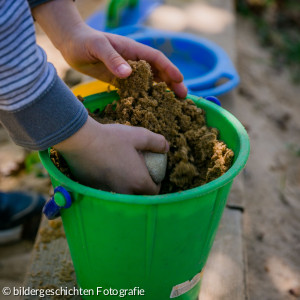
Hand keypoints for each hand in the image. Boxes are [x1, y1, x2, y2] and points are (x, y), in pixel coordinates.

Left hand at [32, 0, 186, 97]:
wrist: (70, 44)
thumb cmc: (84, 41)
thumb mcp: (97, 47)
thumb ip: (112, 59)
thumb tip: (128, 74)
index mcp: (132, 50)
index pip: (156, 59)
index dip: (169, 69)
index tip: (180, 80)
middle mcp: (133, 60)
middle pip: (158, 71)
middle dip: (171, 83)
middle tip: (183, 97)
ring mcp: (127, 70)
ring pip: (149, 80)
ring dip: (161, 90)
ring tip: (172, 103)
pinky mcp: (119, 79)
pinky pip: (136, 88)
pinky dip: (145, 95)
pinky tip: (150, 104)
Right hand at [54, 117, 168, 194]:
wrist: (81, 141)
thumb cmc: (112, 138)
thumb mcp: (139, 135)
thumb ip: (157, 142)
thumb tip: (167, 147)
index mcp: (138, 182)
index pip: (154, 192)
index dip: (156, 184)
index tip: (153, 175)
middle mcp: (124, 192)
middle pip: (139, 196)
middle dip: (142, 188)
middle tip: (140, 174)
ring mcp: (108, 193)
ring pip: (123, 194)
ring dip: (127, 186)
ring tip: (124, 171)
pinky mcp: (95, 189)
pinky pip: (108, 190)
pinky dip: (112, 183)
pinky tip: (108, 169)